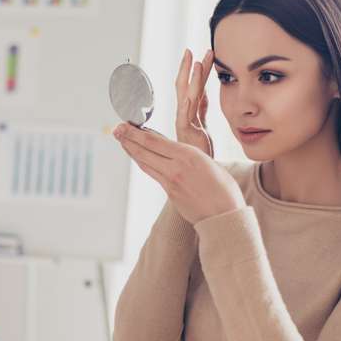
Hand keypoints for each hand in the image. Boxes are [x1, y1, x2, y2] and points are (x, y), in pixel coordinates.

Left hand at [113, 123, 244, 223]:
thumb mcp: (209, 163)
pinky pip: (153, 174)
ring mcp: (171, 181)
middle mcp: (176, 167)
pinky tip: (139, 158)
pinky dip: (144, 163)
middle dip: (128, 138)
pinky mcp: (169, 193)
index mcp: (189, 155)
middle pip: (145, 150)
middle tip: (116, 129)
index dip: (137, 133)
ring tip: (121, 141)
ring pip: (145, 163)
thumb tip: (176, 153)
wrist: (224, 216)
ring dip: (132, 151)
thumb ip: (190, 156)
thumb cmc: (224, 189)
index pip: (155, 141)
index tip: (127, 125)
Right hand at [175, 49, 214, 157]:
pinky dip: (188, 99)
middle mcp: (184, 117)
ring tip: (194, 60)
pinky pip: (186, 113)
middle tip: (189, 50)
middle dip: (186, 68)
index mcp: (189, 115)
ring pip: (186, 96)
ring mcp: (184, 124)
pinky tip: (190, 88)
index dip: (195, 72)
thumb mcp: (203, 127)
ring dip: (190, 77)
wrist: (197, 175)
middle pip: (183, 88)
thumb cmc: (199, 153)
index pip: (191, 88)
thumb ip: (202, 110)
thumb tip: (204, 93)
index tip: (199, 55)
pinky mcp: (187, 132)